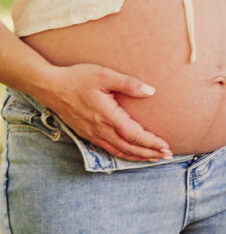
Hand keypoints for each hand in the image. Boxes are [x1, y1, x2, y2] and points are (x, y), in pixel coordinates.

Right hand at [42, 63, 172, 161]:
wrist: (50, 87)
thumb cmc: (77, 78)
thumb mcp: (104, 75)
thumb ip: (128, 84)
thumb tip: (150, 91)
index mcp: (108, 116)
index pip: (134, 136)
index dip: (151, 143)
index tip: (166, 147)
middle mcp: (101, 129)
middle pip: (129, 147)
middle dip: (149, 153)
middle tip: (166, 157)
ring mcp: (93, 133)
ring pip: (119, 151)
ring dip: (138, 156)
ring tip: (153, 158)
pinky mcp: (87, 133)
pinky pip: (108, 149)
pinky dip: (123, 154)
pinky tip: (130, 153)